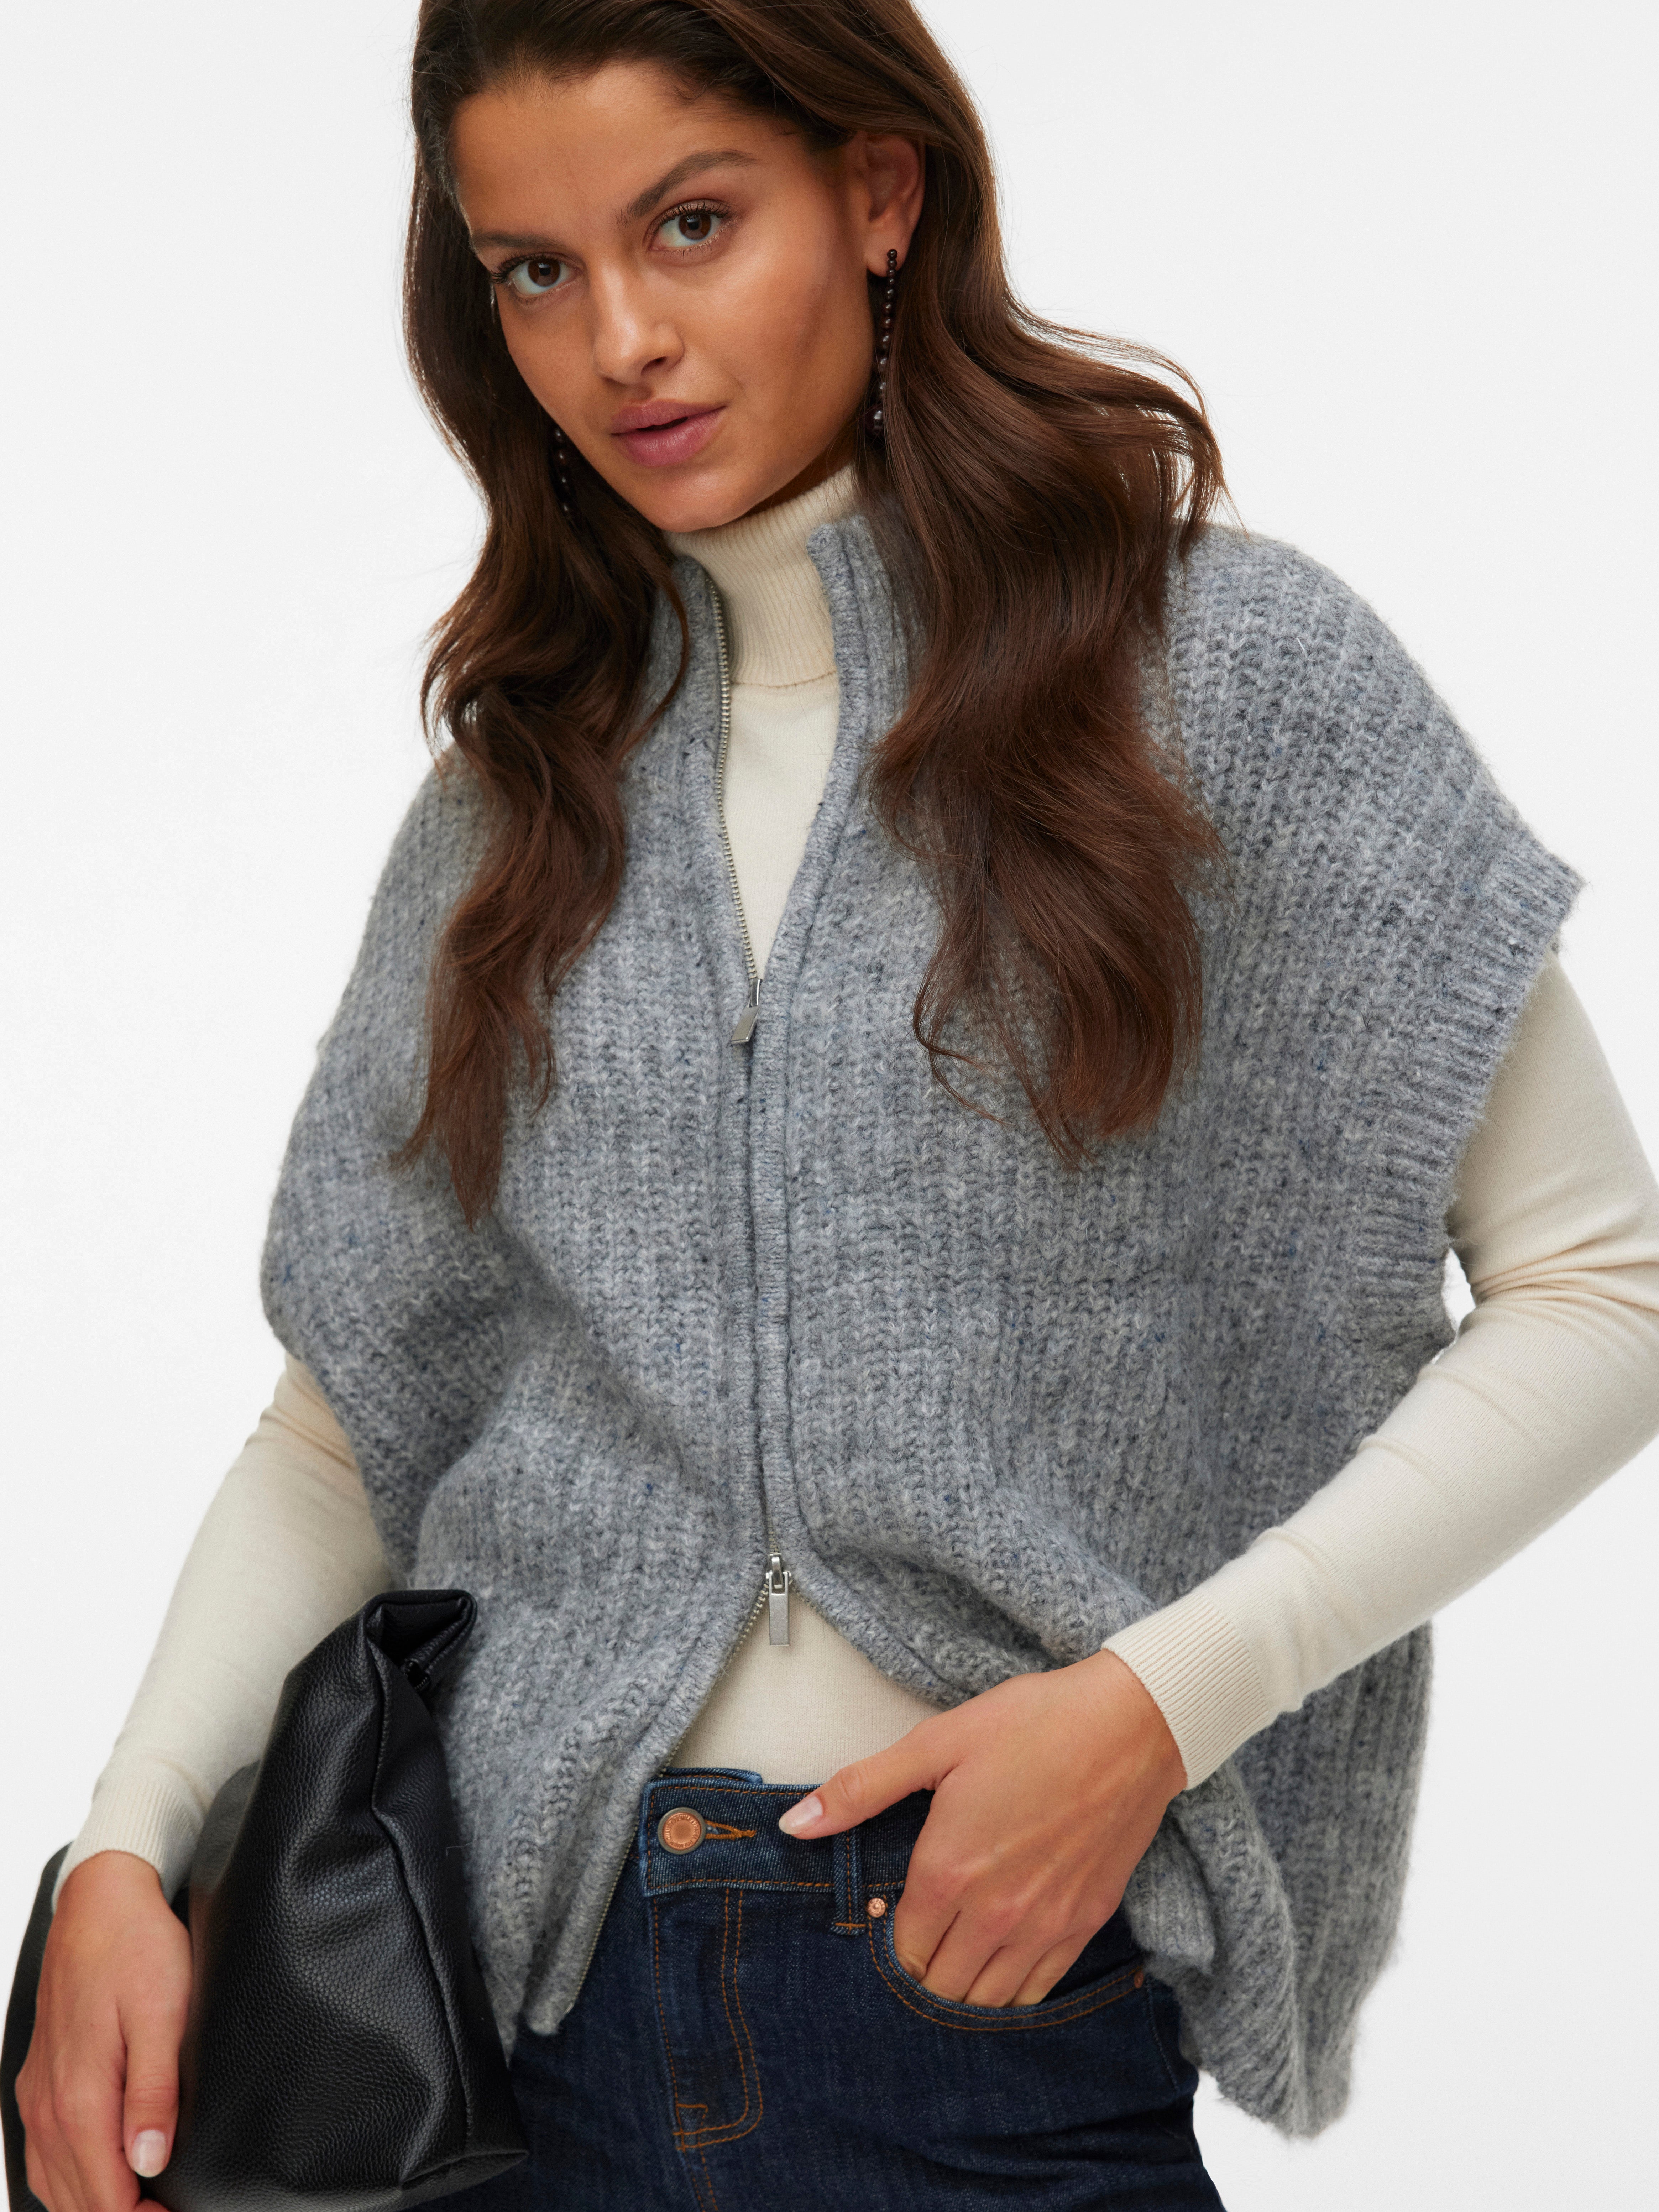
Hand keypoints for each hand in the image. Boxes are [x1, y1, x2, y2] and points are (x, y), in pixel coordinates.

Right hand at [16, 1852, 191, 2211]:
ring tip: (143, 2206)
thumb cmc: (138, 1950)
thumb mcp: (164, 2014)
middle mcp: (49, 2106)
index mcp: (82, 2097)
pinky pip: (41, 2156)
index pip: (105, 2198)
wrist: (100, 1903)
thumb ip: (153, 2091)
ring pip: (54, 2185)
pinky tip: (96, 2181)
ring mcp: (38, 2096)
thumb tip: (149, 2161)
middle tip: (166, 2211)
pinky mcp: (38, 2083)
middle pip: (77, 2201)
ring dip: (94, 2205)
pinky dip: (68, 2183)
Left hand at [778, 1649, 1184, 2006]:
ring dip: (963, 1991)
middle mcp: (996, 1913)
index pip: (902, 1950)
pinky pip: (1038, 1991)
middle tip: (915, 1945)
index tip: (887, 1923)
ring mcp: (1045, 1924)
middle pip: (941, 1985)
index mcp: (950, 1871)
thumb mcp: (936, 1743)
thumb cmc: (1032, 1725)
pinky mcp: (1086, 1922)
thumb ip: (861, 1789)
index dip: (888, 1943)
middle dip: (920, 1975)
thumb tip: (795, 1824)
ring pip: (988, 1999)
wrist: (1129, 1725)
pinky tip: (999, 1969)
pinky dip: (1012, 1992)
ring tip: (951, 1960)